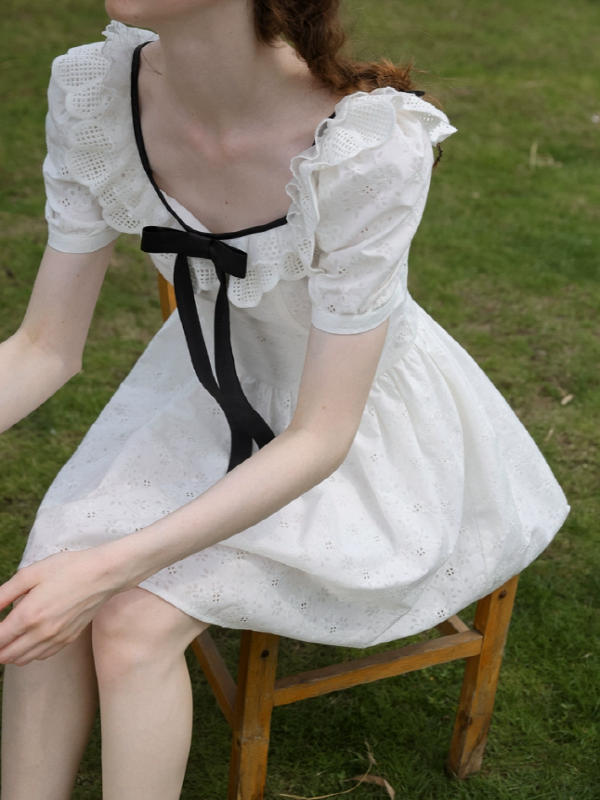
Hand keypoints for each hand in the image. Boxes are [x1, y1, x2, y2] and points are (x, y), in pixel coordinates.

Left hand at [0, 547, 127, 665]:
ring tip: (10, 635)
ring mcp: (56, 639)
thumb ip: (3, 595)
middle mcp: (41, 633)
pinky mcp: (68, 639)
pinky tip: (29, 637)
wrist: (104, 574)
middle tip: (0, 631)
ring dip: (10, 653)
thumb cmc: (67, 568)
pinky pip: (41, 656)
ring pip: (22, 660)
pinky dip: (29, 653)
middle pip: (6, 656)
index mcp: (28, 616)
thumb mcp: (30, 574)